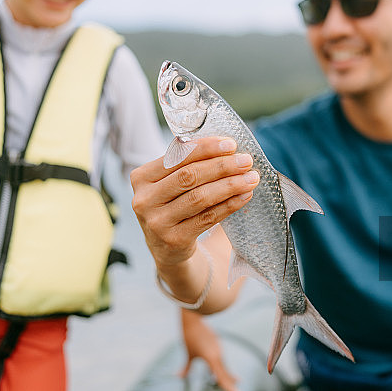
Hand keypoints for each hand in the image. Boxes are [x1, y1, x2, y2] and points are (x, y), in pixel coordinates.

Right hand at [130, 136, 257, 268]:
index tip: (231, 144)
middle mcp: (143, 199)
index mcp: (140, 177)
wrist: (167, 249)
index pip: (177, 157)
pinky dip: (229, 205)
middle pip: (189, 176)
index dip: (205, 148)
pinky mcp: (174, 240)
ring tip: (251, 178)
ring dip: (230, 185)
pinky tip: (244, 196)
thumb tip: (225, 147)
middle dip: (221, 166)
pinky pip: (207, 218)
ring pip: (200, 197)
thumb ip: (185, 164)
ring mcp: (157, 222)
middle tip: (246, 160)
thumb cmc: (173, 205)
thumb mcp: (169, 184)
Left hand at [180, 309, 238, 390]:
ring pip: (225, 365)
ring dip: (228, 374)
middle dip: (230, 382)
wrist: (194, 319)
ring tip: (237, 380)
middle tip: (236, 390)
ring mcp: (219, 349)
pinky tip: (224, 368)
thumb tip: (178, 376)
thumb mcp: (189, 353)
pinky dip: (224, 365)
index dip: (228, 386)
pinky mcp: (217, 344)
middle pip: (226, 372)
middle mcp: (219, 355)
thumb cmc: (190, 336)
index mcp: (212, 359)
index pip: (222, 377)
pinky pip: (222, 358)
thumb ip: (186, 367)